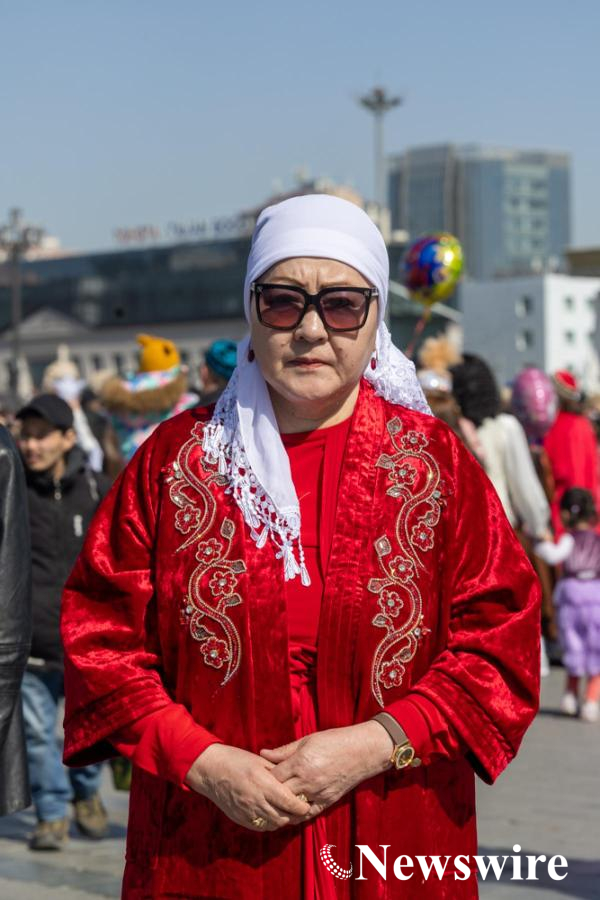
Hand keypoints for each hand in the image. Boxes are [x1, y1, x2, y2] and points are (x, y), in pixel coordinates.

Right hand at [184, 743, 310, 831]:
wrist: (211, 770)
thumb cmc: (237, 760)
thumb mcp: (260, 761)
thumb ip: (278, 772)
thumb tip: (295, 779)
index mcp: (264, 784)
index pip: (289, 803)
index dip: (301, 807)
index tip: (307, 804)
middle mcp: (256, 801)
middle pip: (284, 817)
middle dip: (294, 815)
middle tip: (300, 809)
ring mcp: (248, 812)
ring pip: (274, 824)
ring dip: (283, 819)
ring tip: (287, 811)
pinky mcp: (240, 818)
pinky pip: (261, 826)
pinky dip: (270, 823)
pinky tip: (272, 813)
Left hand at [260, 722, 393, 816]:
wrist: (362, 751)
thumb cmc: (334, 741)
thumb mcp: (307, 740)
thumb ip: (284, 750)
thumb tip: (263, 754)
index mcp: (300, 762)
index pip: (273, 777)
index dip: (265, 777)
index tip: (260, 776)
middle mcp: (307, 780)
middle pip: (279, 794)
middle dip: (270, 793)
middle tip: (262, 792)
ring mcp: (317, 793)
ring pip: (291, 808)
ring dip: (281, 806)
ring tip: (272, 803)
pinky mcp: (327, 802)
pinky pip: (306, 814)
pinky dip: (296, 815)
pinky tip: (289, 811)